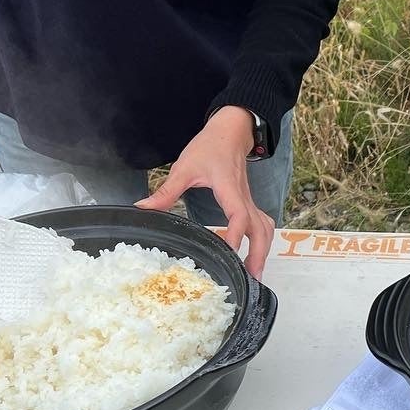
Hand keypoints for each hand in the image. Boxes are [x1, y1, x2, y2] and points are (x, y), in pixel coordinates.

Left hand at [136, 106, 274, 277]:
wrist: (230, 132)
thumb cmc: (210, 147)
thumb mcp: (184, 168)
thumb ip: (166, 191)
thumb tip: (143, 208)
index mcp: (229, 188)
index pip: (238, 215)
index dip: (236, 234)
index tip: (230, 253)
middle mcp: (244, 197)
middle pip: (260, 229)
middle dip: (258, 254)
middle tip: (251, 277)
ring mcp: (250, 201)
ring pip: (265, 229)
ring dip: (263, 251)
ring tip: (255, 273)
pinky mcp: (250, 202)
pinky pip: (262, 225)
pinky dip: (262, 241)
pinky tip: (256, 254)